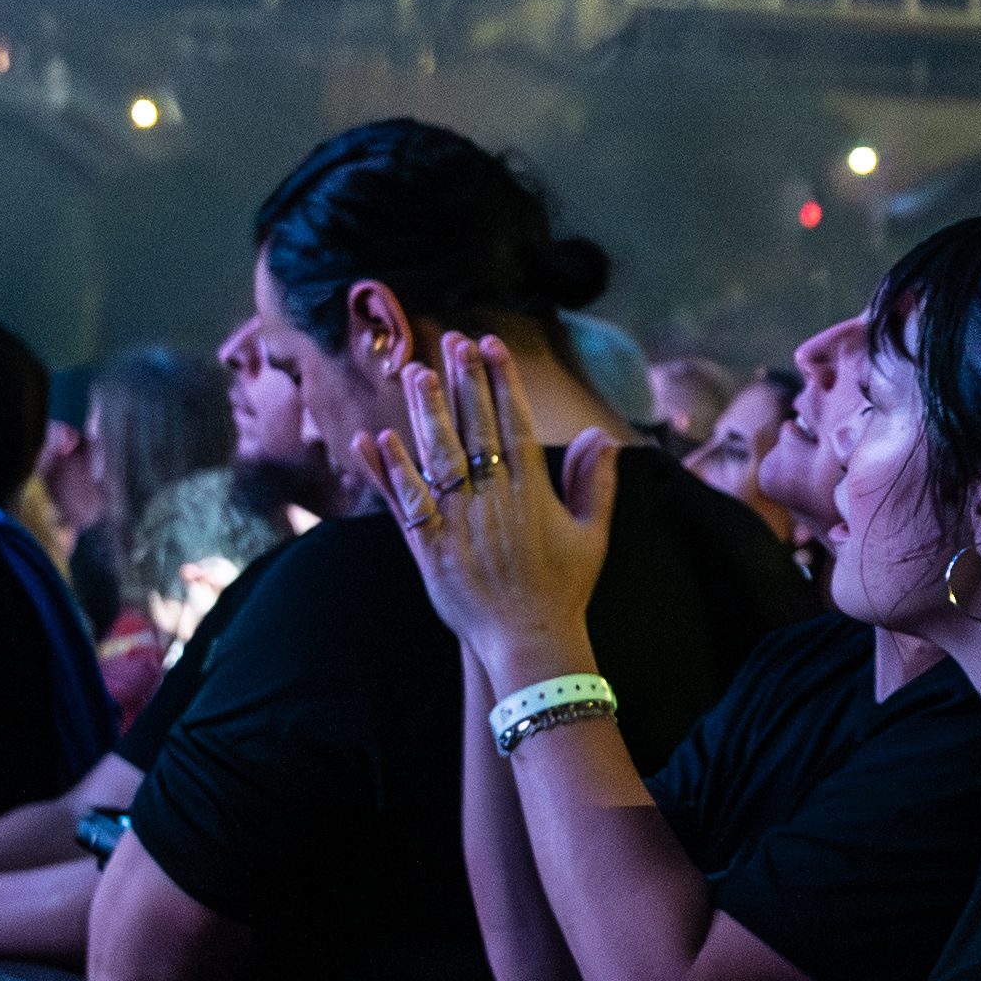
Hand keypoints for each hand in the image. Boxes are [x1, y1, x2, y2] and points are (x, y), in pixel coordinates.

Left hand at [357, 335, 609, 682]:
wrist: (530, 641)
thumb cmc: (564, 588)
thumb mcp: (592, 534)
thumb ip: (594, 482)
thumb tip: (601, 436)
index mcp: (533, 492)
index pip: (515, 422)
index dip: (502, 381)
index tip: (491, 345)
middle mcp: (494, 500)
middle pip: (475, 428)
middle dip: (463, 381)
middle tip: (452, 340)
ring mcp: (460, 522)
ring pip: (439, 456)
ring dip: (427, 413)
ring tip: (416, 372)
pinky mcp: (431, 548)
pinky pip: (407, 503)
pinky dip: (392, 473)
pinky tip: (378, 440)